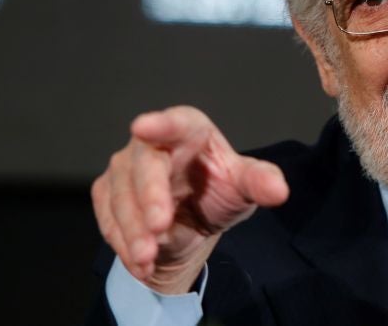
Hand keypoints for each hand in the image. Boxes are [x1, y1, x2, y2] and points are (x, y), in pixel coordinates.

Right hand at [91, 106, 288, 292]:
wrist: (192, 225)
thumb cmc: (218, 191)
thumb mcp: (243, 188)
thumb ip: (260, 183)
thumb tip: (279, 190)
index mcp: (189, 130)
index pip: (177, 123)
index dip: (161, 124)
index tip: (143, 127)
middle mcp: (151, 144)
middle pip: (144, 165)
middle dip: (149, 197)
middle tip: (159, 227)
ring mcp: (125, 168)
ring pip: (122, 198)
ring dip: (134, 231)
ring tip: (148, 257)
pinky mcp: (108, 194)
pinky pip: (109, 220)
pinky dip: (123, 244)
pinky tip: (140, 263)